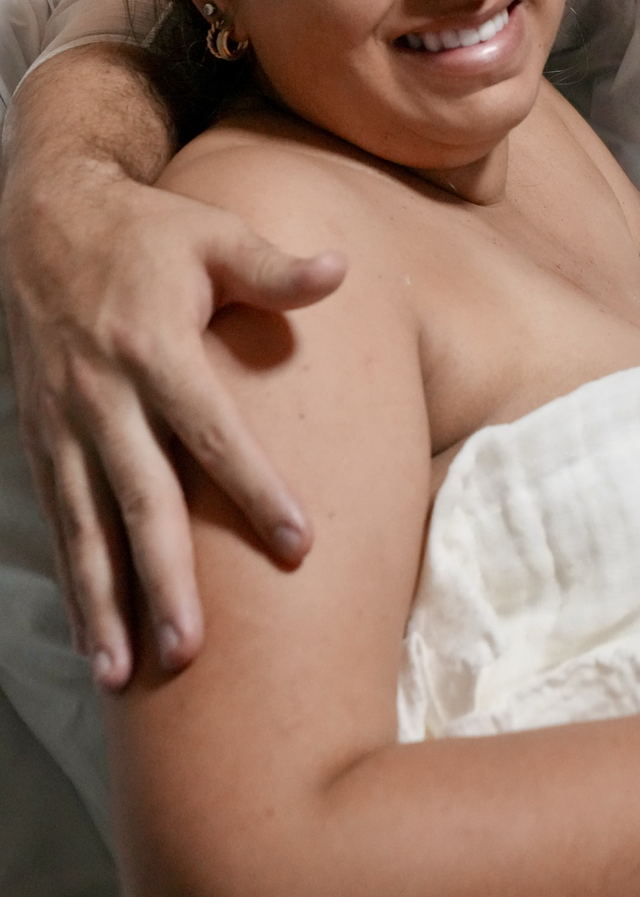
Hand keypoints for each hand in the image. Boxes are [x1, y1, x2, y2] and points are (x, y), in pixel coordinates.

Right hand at [0, 162, 344, 687]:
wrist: (42, 220)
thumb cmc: (147, 231)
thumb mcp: (212, 234)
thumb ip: (274, 268)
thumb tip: (342, 271)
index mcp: (155, 346)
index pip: (210, 429)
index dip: (254, 487)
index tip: (299, 543)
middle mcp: (103, 394)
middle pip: (139, 497)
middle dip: (164, 577)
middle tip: (193, 651)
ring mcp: (63, 422)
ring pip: (85, 525)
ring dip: (105, 601)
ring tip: (126, 675)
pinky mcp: (39, 439)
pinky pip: (58, 521)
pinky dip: (74, 583)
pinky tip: (94, 640)